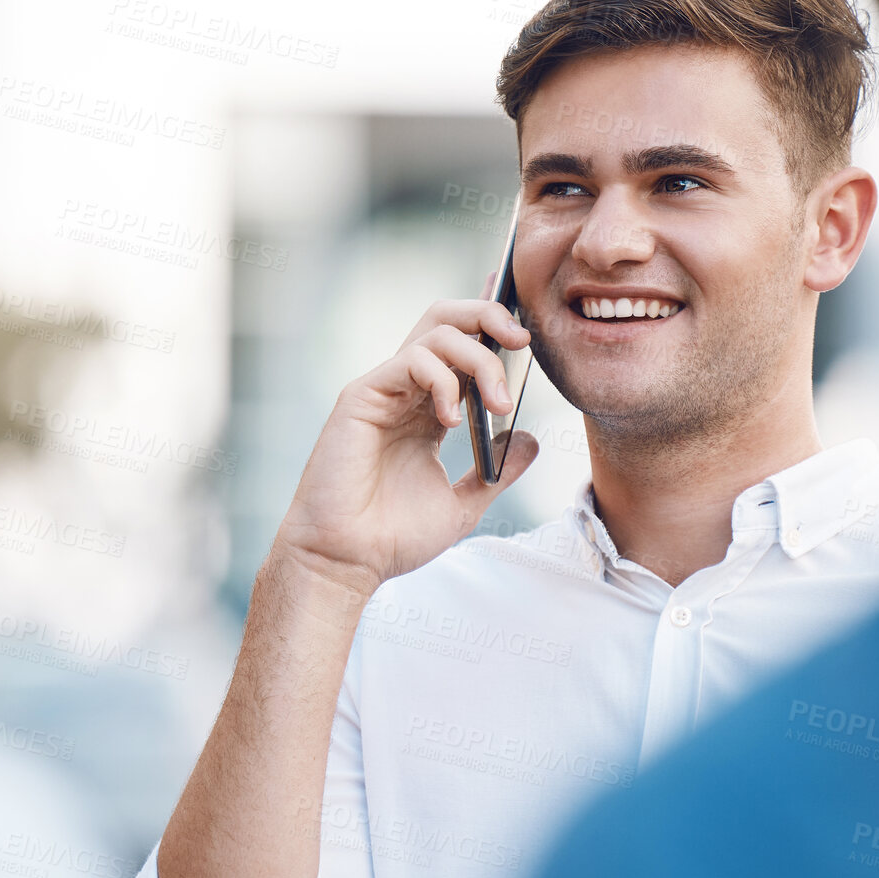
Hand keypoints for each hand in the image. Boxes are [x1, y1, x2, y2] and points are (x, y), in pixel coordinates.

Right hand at [275, 296, 537, 595]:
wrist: (348, 561)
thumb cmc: (392, 537)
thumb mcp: (463, 503)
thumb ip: (498, 471)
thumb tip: (530, 439)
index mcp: (426, 409)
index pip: (461, 347)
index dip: (491, 324)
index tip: (528, 333)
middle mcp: (404, 391)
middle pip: (446, 320)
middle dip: (489, 315)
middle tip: (522, 341)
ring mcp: (383, 390)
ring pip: (435, 332)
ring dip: (479, 359)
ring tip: (497, 405)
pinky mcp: (361, 397)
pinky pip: (411, 361)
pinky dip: (443, 380)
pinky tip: (452, 421)